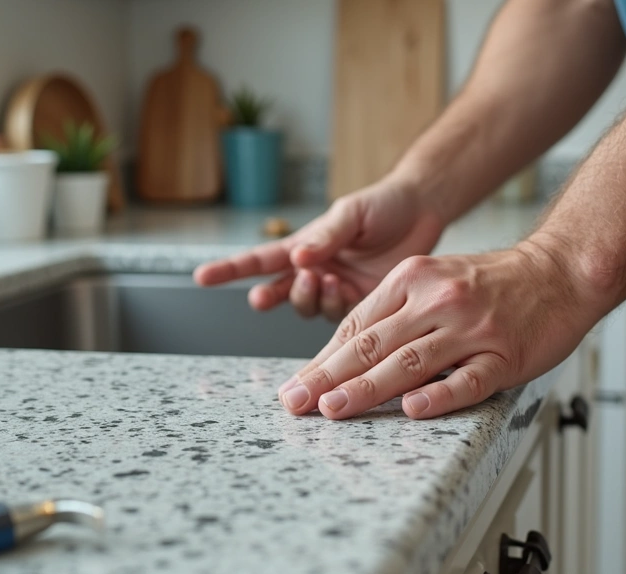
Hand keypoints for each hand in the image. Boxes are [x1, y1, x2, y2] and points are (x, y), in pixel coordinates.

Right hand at [193, 176, 445, 320]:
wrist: (423, 212)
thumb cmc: (383, 205)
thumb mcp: (350, 213)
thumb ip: (325, 237)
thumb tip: (298, 258)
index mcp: (304, 246)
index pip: (259, 260)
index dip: (230, 269)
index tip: (202, 276)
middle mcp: (315, 271)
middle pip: (279, 291)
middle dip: (272, 295)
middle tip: (270, 293)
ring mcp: (337, 289)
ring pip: (307, 308)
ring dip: (308, 298)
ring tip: (324, 279)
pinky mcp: (364, 304)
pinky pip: (340, 317)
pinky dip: (336, 306)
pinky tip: (343, 287)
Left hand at [275, 241, 604, 419]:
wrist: (561, 270)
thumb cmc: (494, 283)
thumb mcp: (435, 279)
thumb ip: (394, 314)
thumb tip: (344, 356)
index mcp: (413, 279)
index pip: (356, 325)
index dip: (321, 359)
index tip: (295, 386)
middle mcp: (438, 300)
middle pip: (372, 344)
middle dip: (327, 377)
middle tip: (296, 403)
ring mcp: (471, 329)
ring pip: (409, 362)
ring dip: (367, 388)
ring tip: (334, 409)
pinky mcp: (504, 355)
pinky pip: (467, 380)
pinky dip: (439, 396)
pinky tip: (413, 409)